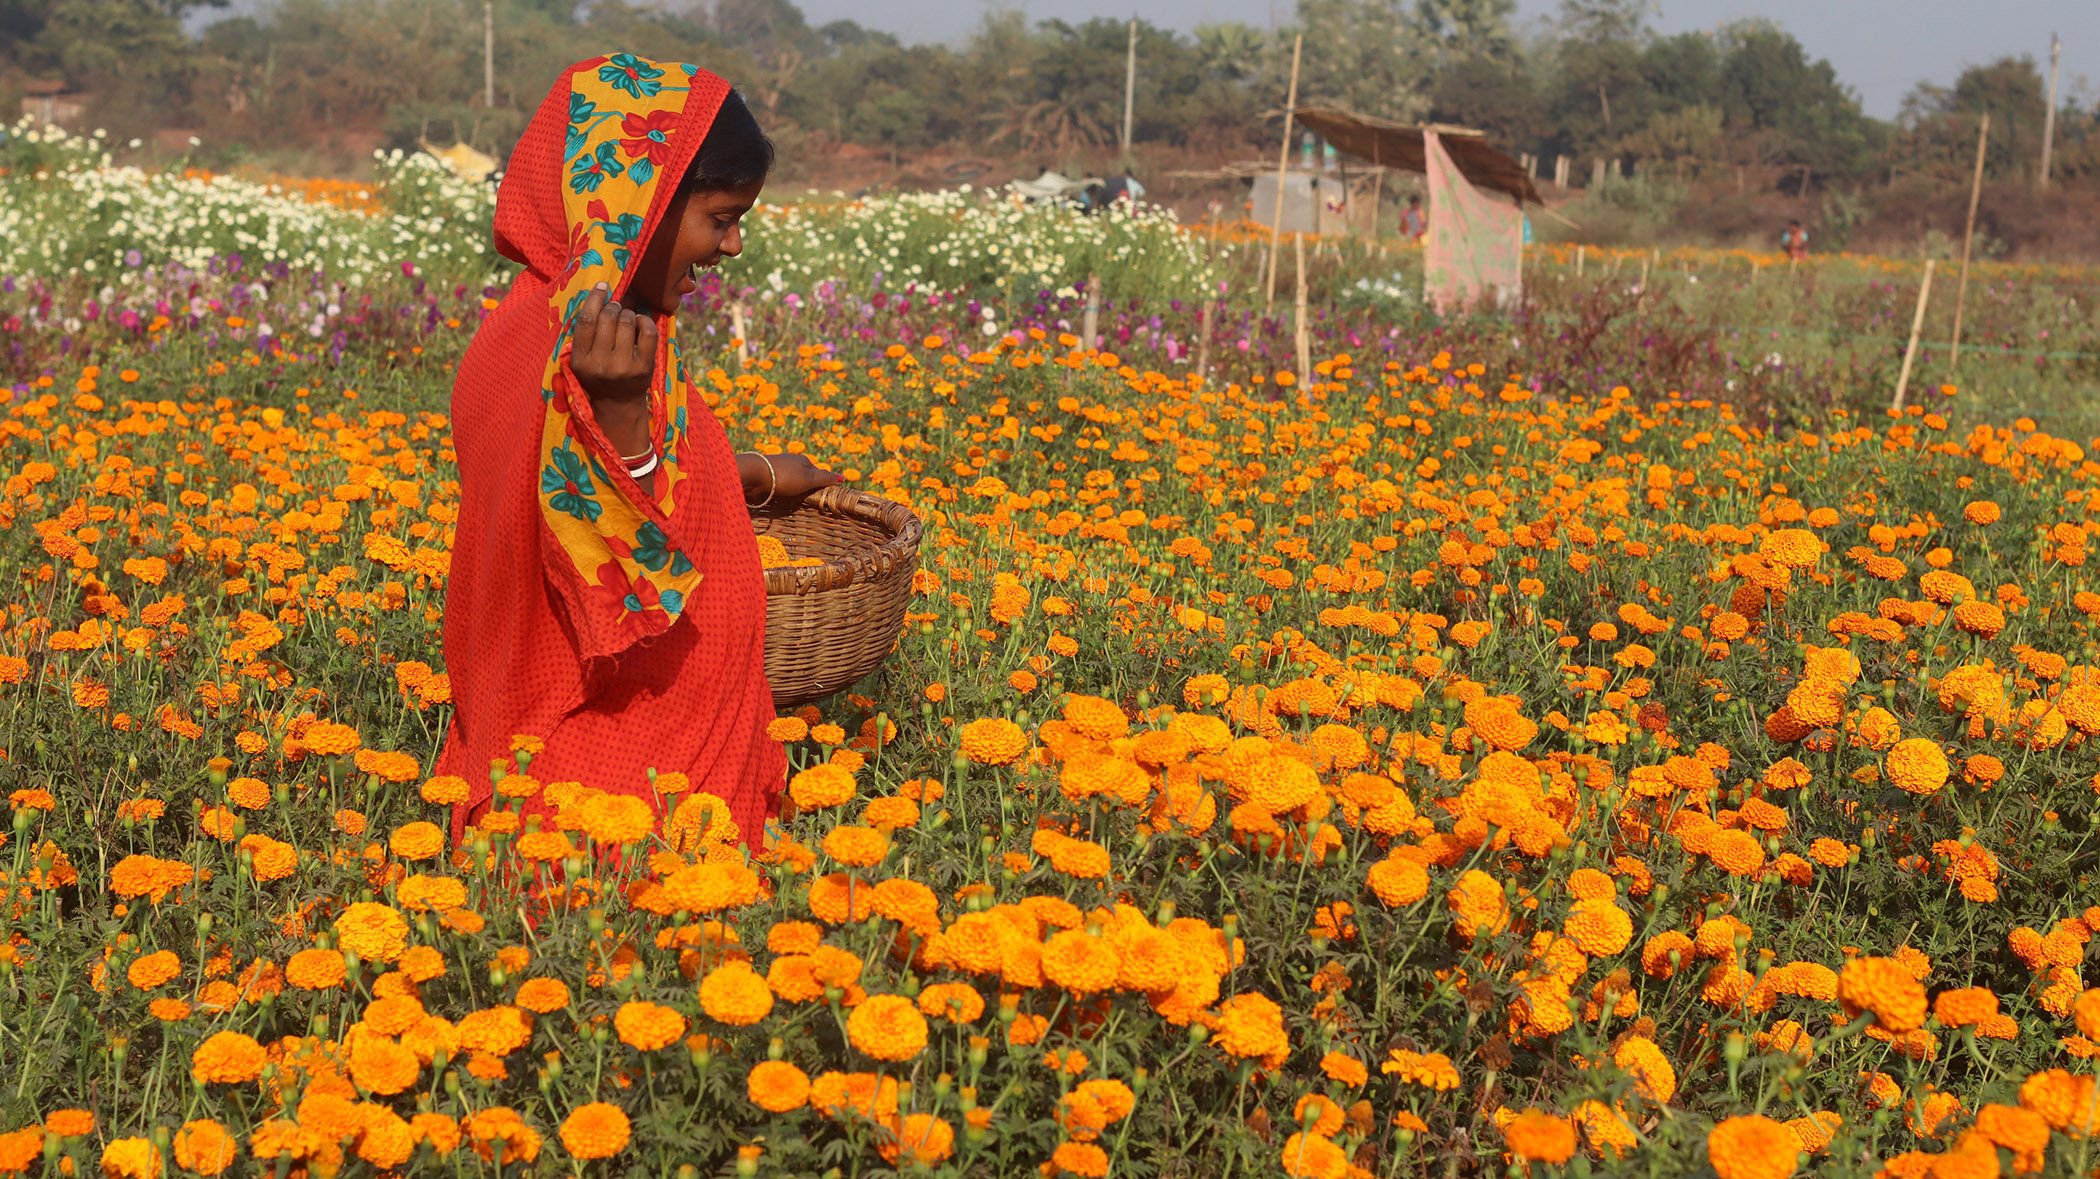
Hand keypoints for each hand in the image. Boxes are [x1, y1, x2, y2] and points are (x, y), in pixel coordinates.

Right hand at [568, 284, 657, 405]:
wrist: (618, 403)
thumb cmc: (598, 375)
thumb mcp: (582, 359)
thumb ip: (586, 334)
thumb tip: (601, 294)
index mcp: (580, 360)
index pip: (586, 321)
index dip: (595, 299)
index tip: (602, 286)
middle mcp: (601, 364)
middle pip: (608, 318)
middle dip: (613, 306)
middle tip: (615, 309)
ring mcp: (623, 367)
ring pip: (627, 321)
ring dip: (628, 313)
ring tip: (626, 318)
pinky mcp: (644, 367)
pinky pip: (648, 332)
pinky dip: (644, 321)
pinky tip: (640, 323)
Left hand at [744, 452, 843, 501]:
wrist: (755, 472)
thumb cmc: (785, 477)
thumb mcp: (809, 479)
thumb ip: (824, 478)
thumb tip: (842, 478)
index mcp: (804, 460)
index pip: (818, 473)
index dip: (821, 484)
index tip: (822, 495)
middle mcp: (792, 460)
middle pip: (803, 474)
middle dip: (806, 485)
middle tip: (807, 498)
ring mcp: (778, 465)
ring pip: (790, 477)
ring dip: (793, 486)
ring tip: (793, 498)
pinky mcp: (766, 472)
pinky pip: (778, 480)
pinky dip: (781, 487)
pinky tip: (779, 492)